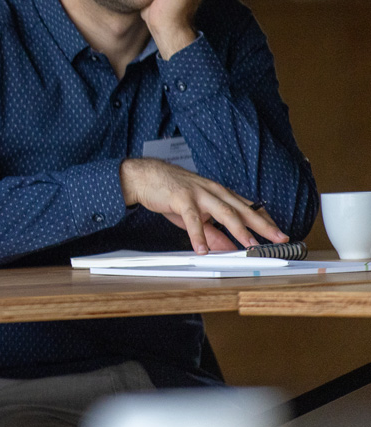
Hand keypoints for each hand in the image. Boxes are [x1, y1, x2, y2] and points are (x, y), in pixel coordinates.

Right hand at [119, 157, 286, 253]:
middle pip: (244, 210)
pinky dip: (198, 236)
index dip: (266, 221)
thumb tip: (228, 248)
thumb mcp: (196, 215)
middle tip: (279, 239)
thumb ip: (213, 232)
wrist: (146, 176)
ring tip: (250, 246)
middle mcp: (215, 191)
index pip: (249, 208)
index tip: (280, 234)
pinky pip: (193, 219)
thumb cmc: (172, 193)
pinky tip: (202, 249)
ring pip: (225, 212)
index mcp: (220, 194)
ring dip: (239, 230)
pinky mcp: (182, 198)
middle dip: (263, 225)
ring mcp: (199, 194)